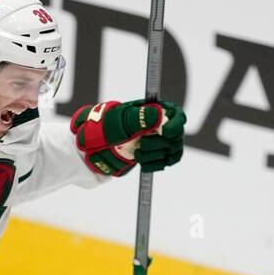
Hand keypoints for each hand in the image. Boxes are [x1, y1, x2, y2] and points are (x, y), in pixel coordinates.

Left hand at [69, 99, 185, 175]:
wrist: (95, 146)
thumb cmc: (107, 128)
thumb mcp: (122, 120)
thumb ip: (142, 117)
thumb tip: (160, 115)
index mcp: (154, 110)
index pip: (178, 115)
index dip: (176, 126)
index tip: (166, 133)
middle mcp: (160, 124)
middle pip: (176, 136)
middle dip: (160, 143)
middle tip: (142, 145)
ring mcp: (158, 140)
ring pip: (172, 151)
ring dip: (156, 155)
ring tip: (137, 154)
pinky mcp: (154, 155)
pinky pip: (166, 162)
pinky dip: (156, 164)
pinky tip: (142, 163)